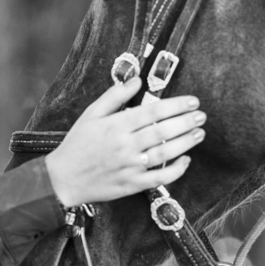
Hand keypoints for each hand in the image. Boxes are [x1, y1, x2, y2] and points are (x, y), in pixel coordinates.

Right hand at [44, 76, 205, 208]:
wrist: (63, 178)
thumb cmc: (77, 144)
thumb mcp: (91, 114)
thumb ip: (114, 96)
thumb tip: (136, 80)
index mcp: (116, 125)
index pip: (153, 112)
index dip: (176, 105)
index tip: (192, 101)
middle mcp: (125, 145)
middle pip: (163, 131)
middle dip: (186, 122)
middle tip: (201, 115)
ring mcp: (130, 166)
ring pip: (164, 153)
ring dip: (185, 142)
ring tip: (199, 133)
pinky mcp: (132, 185)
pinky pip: (159, 177)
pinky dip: (176, 170)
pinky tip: (185, 160)